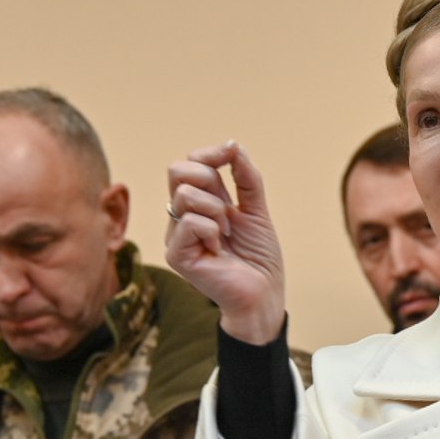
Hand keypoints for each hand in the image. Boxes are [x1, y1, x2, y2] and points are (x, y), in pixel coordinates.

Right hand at [166, 140, 285, 343]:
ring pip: (185, 194)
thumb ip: (246, 178)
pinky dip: (212, 230)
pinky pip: (189, 222)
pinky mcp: (176, 254)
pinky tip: (219, 249)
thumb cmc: (259, 257)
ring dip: (217, 210)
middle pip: (177, 171)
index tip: (232, 154)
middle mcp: (183, 216)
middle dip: (209, 178)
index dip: (210, 154)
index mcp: (200, 203)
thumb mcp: (256, 209)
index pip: (190, 163)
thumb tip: (233, 145)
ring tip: (227, 233)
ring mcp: (176, 235)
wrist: (263, 293)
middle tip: (229, 207)